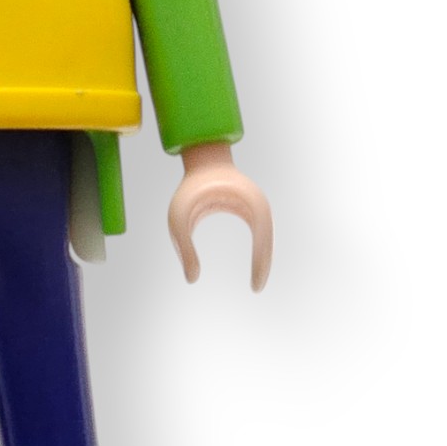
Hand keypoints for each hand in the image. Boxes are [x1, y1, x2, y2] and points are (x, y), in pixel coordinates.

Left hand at [167, 142, 272, 290]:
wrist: (203, 157)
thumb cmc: (189, 187)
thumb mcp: (178, 218)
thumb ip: (183, 248)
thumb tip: (192, 279)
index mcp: (246, 202)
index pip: (262, 239)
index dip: (260, 264)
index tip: (255, 286)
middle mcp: (257, 203)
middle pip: (267, 240)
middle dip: (263, 264)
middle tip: (256, 288)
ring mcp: (256, 204)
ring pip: (266, 237)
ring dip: (263, 258)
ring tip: (256, 282)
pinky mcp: (251, 207)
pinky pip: (260, 232)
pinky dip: (260, 249)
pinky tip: (255, 265)